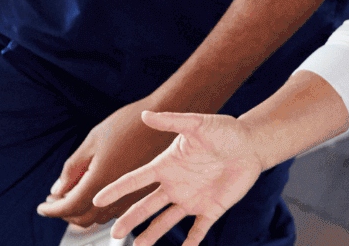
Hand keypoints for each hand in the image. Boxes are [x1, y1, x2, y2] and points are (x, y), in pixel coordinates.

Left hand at [36, 98, 177, 227]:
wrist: (164, 119)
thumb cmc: (127, 124)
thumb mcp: (92, 141)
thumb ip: (73, 169)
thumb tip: (57, 190)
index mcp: (101, 181)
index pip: (69, 206)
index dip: (52, 209)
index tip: (41, 207)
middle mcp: (118, 195)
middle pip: (83, 218)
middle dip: (64, 213)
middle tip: (54, 200)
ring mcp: (132, 197)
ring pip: (99, 218)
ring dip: (81, 212)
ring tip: (70, 195)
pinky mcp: (142, 194)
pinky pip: (114, 212)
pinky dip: (98, 209)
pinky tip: (93, 193)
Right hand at [92, 111, 264, 245]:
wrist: (251, 145)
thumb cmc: (224, 131)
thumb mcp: (198, 124)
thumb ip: (172, 121)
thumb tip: (145, 115)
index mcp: (166, 166)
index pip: (136, 180)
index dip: (117, 190)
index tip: (97, 200)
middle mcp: (174, 185)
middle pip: (146, 206)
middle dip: (129, 220)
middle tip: (113, 234)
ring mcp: (191, 199)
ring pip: (166, 221)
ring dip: (152, 235)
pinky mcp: (211, 209)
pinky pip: (198, 230)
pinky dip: (191, 243)